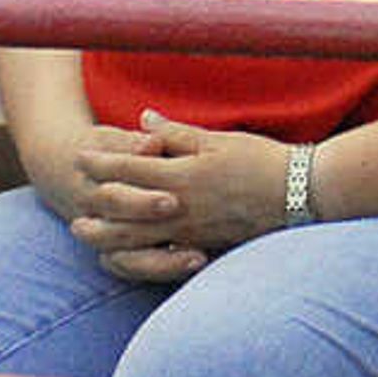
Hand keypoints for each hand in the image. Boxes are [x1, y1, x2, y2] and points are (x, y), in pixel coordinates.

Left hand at [72, 110, 299, 256]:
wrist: (301, 193)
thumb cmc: (261, 160)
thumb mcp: (218, 140)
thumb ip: (176, 133)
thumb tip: (144, 119)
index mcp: (180, 174)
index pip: (125, 168)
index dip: (99, 162)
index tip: (80, 156)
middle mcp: (179, 207)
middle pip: (121, 210)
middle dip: (93, 204)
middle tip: (76, 202)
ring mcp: (189, 231)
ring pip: (134, 240)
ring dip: (105, 236)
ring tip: (87, 234)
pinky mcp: (202, 246)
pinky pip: (159, 257)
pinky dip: (137, 257)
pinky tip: (127, 255)